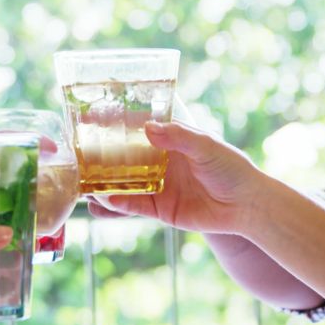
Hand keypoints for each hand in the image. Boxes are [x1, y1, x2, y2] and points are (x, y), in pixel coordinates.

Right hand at [89, 121, 265, 233]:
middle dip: (101, 157)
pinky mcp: (161, 209)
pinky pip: (135, 205)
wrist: (247, 205)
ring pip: (124, 183)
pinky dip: (119, 203)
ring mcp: (158, 186)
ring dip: (104, 183)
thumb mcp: (206, 145)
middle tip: (77, 153)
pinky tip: (105, 200)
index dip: (115, 124)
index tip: (91, 116)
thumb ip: (177, 137)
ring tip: (83, 181)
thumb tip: (147, 128)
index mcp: (169, 141)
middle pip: (123, 158)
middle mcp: (158, 162)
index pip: (136, 129)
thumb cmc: (231, 167)